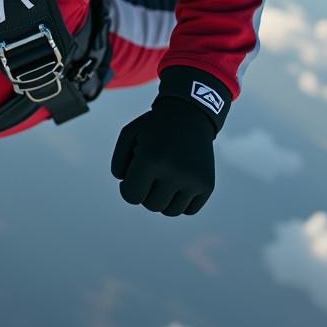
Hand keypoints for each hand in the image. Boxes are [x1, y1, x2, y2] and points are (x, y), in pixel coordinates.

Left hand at [110, 99, 214, 214]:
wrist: (191, 115)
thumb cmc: (154, 128)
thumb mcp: (128, 136)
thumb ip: (118, 166)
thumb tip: (130, 193)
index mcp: (151, 160)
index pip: (131, 196)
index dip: (128, 186)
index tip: (134, 172)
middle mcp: (175, 172)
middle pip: (151, 205)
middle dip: (147, 191)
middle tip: (153, 171)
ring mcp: (194, 180)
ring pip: (170, 211)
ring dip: (164, 199)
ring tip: (166, 177)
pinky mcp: (208, 185)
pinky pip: (188, 211)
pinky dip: (181, 201)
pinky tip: (180, 183)